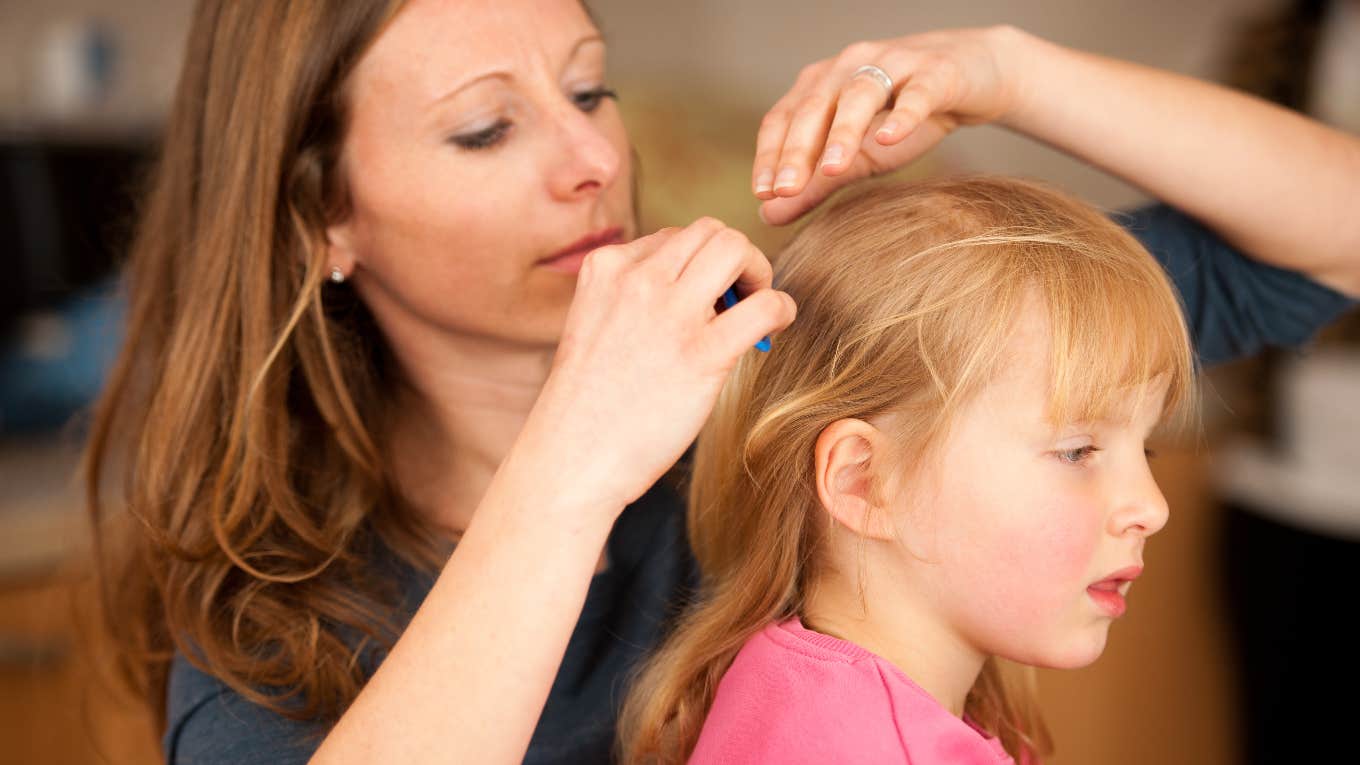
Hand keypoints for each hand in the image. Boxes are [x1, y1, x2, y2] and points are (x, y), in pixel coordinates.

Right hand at [513, 219, 796, 520]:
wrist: (571, 458)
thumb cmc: (587, 405)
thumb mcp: (595, 326)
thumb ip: (633, 298)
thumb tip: (697, 294)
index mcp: (606, 269)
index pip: (670, 237)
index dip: (697, 264)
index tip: (704, 296)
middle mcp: (636, 279)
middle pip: (709, 231)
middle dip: (734, 255)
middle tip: (740, 293)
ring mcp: (669, 312)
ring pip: (735, 247)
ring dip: (758, 270)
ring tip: (755, 305)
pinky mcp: (702, 353)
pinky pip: (764, 304)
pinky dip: (780, 308)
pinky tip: (774, 328)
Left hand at [754, 26, 1028, 224]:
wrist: (979, 77)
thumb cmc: (909, 117)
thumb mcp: (860, 157)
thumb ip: (816, 184)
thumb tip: (768, 215)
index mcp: (822, 85)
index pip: (784, 118)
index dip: (770, 154)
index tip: (763, 194)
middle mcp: (850, 66)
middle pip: (815, 106)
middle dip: (797, 149)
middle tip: (784, 189)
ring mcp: (893, 63)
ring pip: (860, 94)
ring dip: (843, 132)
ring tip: (832, 169)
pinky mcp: (937, 71)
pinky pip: (917, 92)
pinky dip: (902, 115)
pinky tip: (889, 138)